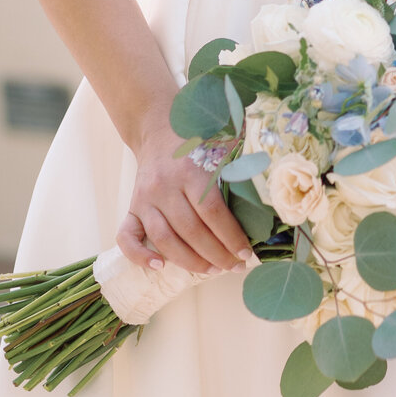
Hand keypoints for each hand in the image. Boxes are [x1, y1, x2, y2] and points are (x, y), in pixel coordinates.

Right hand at [117, 102, 251, 274]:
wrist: (159, 127)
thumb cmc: (199, 139)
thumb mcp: (224, 142)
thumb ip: (243, 164)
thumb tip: (268, 193)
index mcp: (191, 171)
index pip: (213, 213)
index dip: (231, 237)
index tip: (245, 254)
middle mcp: (165, 186)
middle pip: (191, 231)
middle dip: (216, 255)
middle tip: (234, 267)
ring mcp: (145, 198)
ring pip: (164, 239)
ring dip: (189, 261)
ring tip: (211, 270)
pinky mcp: (131, 207)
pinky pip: (126, 237)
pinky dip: (139, 256)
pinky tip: (159, 267)